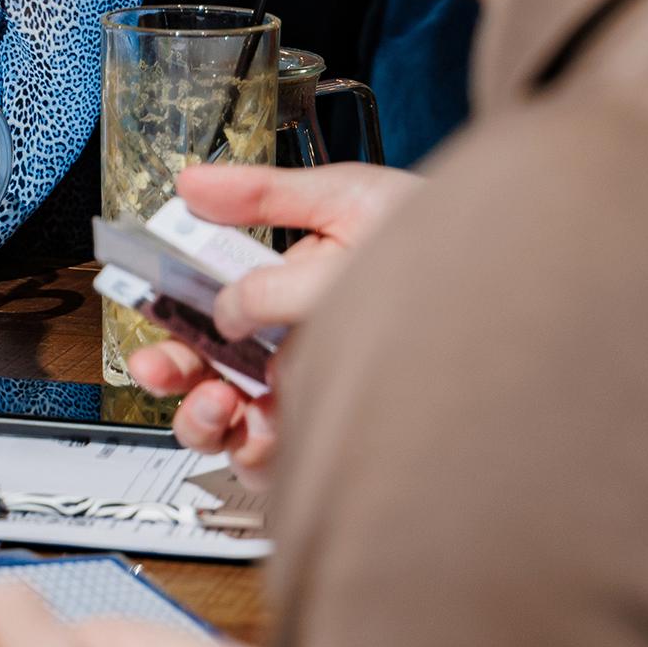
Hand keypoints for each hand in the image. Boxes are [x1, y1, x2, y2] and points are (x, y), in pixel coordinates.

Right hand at [128, 161, 420, 473]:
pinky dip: (255, 451)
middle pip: (202, 368)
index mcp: (278, 286)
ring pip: (225, 423)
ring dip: (202, 416)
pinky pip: (273, 463)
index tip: (141, 300)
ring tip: (218, 401)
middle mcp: (284, 344)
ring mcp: (306, 395)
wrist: (506, 286)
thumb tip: (192, 184)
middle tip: (159, 365)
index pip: (204, 301)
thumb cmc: (432, 242)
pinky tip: (267, 426)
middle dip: (168, 370)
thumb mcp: (345, 201)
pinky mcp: (328, 435)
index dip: (164, 306)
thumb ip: (265, 198)